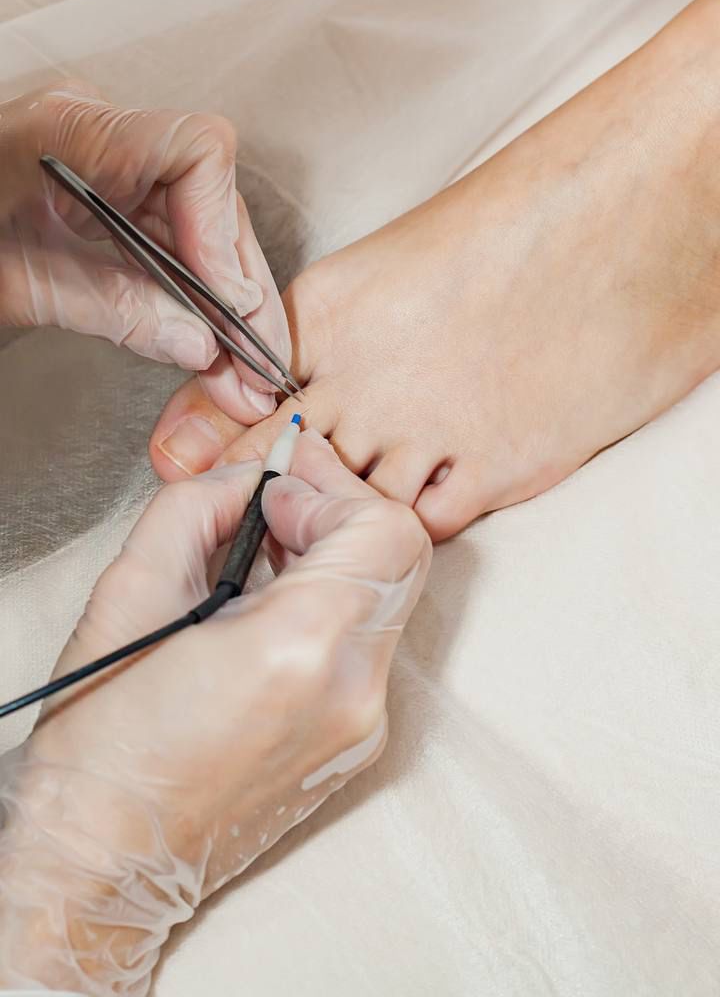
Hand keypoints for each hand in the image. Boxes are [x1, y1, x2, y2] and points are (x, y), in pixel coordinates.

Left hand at [0, 83, 289, 422]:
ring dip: (225, 296)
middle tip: (255, 359)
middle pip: (210, 197)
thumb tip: (198, 345)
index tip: (227, 301)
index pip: (195, 149)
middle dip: (238, 282)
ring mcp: (107, 165)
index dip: (222, 228)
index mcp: (70, 130)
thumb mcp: (16, 285)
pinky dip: (193, 292)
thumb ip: (113, 310)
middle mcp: (100, 135)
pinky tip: (208, 338)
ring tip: (241, 365)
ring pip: (200, 224)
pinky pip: (171, 239)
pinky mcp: (105, 199)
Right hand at [0, 432, 430, 993]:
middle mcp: (355, 692)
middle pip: (400, 559)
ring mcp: (363, 726)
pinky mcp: (356, 744)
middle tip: (277, 502)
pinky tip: (271, 604)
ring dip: (337, 557)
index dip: (332, 490)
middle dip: (341, 513)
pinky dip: (333, 606)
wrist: (105, 862)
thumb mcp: (133, 590)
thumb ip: (199, 506)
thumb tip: (250, 479)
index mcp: (303, 649)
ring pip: (387, 599)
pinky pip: (368, 645)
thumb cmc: (105, 746)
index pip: (386, 529)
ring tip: (266, 549)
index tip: (274, 492)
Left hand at [150, 0, 719, 538]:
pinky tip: (432, 492)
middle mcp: (365, 380)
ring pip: (348, 506)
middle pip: (283, 466)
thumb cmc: (524, 223)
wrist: (626, 222)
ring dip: (351, 511)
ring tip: (372, 493)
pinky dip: (416, 521)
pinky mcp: (496, 467)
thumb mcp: (396, 261)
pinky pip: (421, 525)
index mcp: (327, 315)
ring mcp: (427, 429)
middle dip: (283, 490)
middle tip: (295, 499)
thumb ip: (324, 334)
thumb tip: (276, 388)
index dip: (227, 444)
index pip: (237, 404)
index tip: (221, 465)